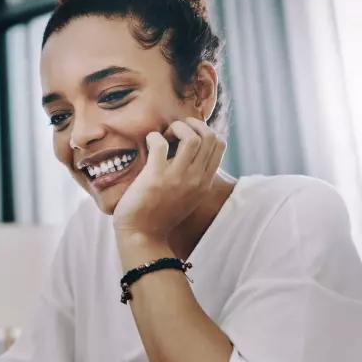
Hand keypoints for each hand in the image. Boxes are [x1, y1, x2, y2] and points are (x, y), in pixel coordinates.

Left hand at [113, 118, 225, 240]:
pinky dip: (154, 137)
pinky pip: (161, 144)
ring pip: (191, 137)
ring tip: (164, 137)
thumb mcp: (187, 197)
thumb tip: (189, 153)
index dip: (203, 131)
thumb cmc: (158, 216)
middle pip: (209, 136)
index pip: (220, 144)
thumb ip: (193, 178)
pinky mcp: (156, 177)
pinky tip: (148, 143)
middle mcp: (196, 179)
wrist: (141, 237)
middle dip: (191, 125)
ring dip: (176, 128)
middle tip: (174, 133)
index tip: (186, 137)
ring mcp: (177, 178)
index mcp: (205, 182)